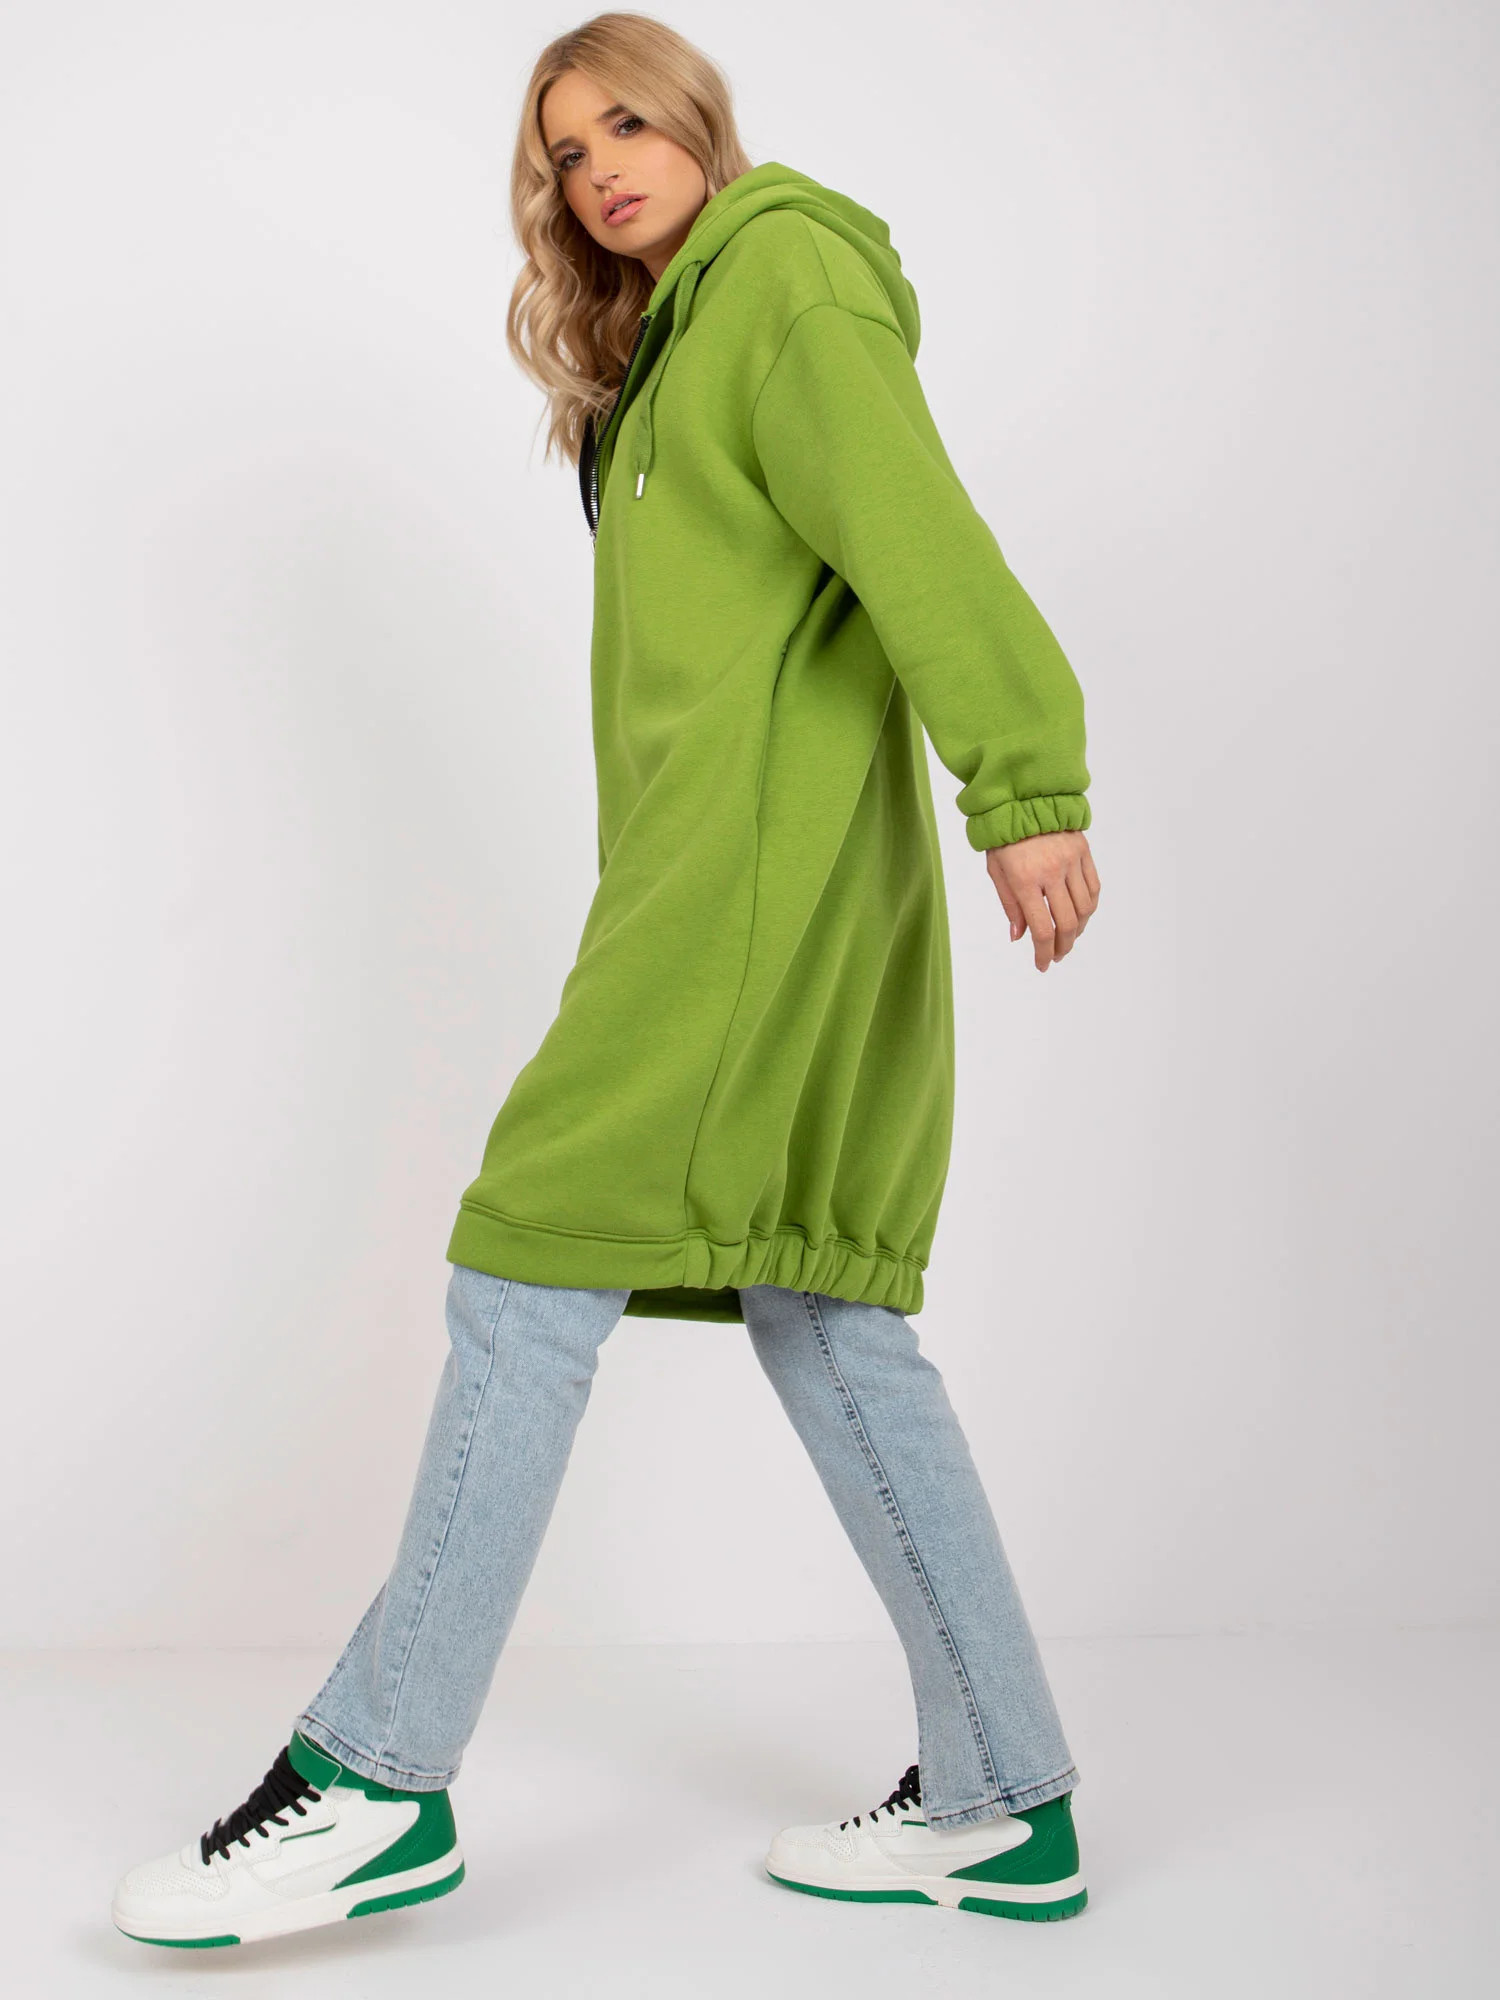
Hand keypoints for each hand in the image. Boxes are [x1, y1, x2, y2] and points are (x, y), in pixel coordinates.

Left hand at [984, 829, 1099, 971]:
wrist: (1024, 799)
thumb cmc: (1004, 837)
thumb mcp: (996, 871)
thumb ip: (1010, 905)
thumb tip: (1020, 937)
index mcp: (1025, 879)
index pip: (1041, 928)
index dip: (1043, 953)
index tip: (1042, 965)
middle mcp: (1052, 872)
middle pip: (1067, 923)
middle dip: (1063, 946)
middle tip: (1057, 956)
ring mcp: (1071, 861)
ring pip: (1085, 908)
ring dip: (1079, 930)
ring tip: (1068, 938)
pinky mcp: (1084, 852)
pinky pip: (1094, 888)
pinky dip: (1089, 907)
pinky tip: (1081, 916)